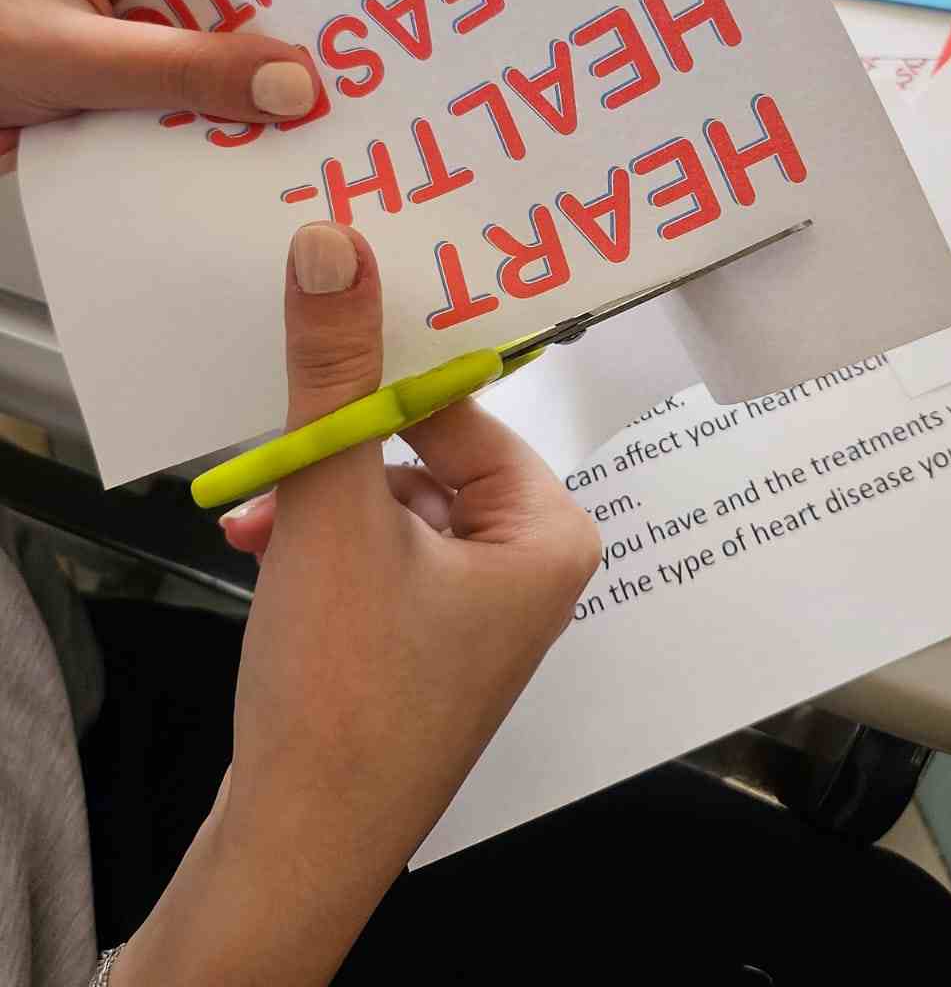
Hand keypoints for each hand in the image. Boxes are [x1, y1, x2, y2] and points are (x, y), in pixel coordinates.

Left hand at [0, 0, 315, 172]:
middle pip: (226, 3)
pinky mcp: (112, 40)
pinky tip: (202, 144)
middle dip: (248, 66)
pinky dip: (184, 114)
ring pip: (205, 46)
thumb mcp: (65, 57)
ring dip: (215, 98)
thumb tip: (288, 81)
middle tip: (300, 122)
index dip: (278, 17)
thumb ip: (180, 71)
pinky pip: (174, 74)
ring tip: (250, 142)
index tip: (325, 73)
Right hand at [116, 223, 598, 986]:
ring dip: (317, 499)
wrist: (298, 848)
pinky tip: (264, 548)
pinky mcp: (425, 641)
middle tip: (274, 444)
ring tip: (257, 519)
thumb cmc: (344, 689)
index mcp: (549, 530)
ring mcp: (479, 611)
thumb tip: (335, 246)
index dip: (384, 373)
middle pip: (424, 454)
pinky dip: (321, 545)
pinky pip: (377, 553)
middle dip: (336, 451)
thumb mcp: (333, 510)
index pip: (463, 408)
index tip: (322, 327)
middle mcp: (527, 565)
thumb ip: (334, 376)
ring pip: (390, 503)